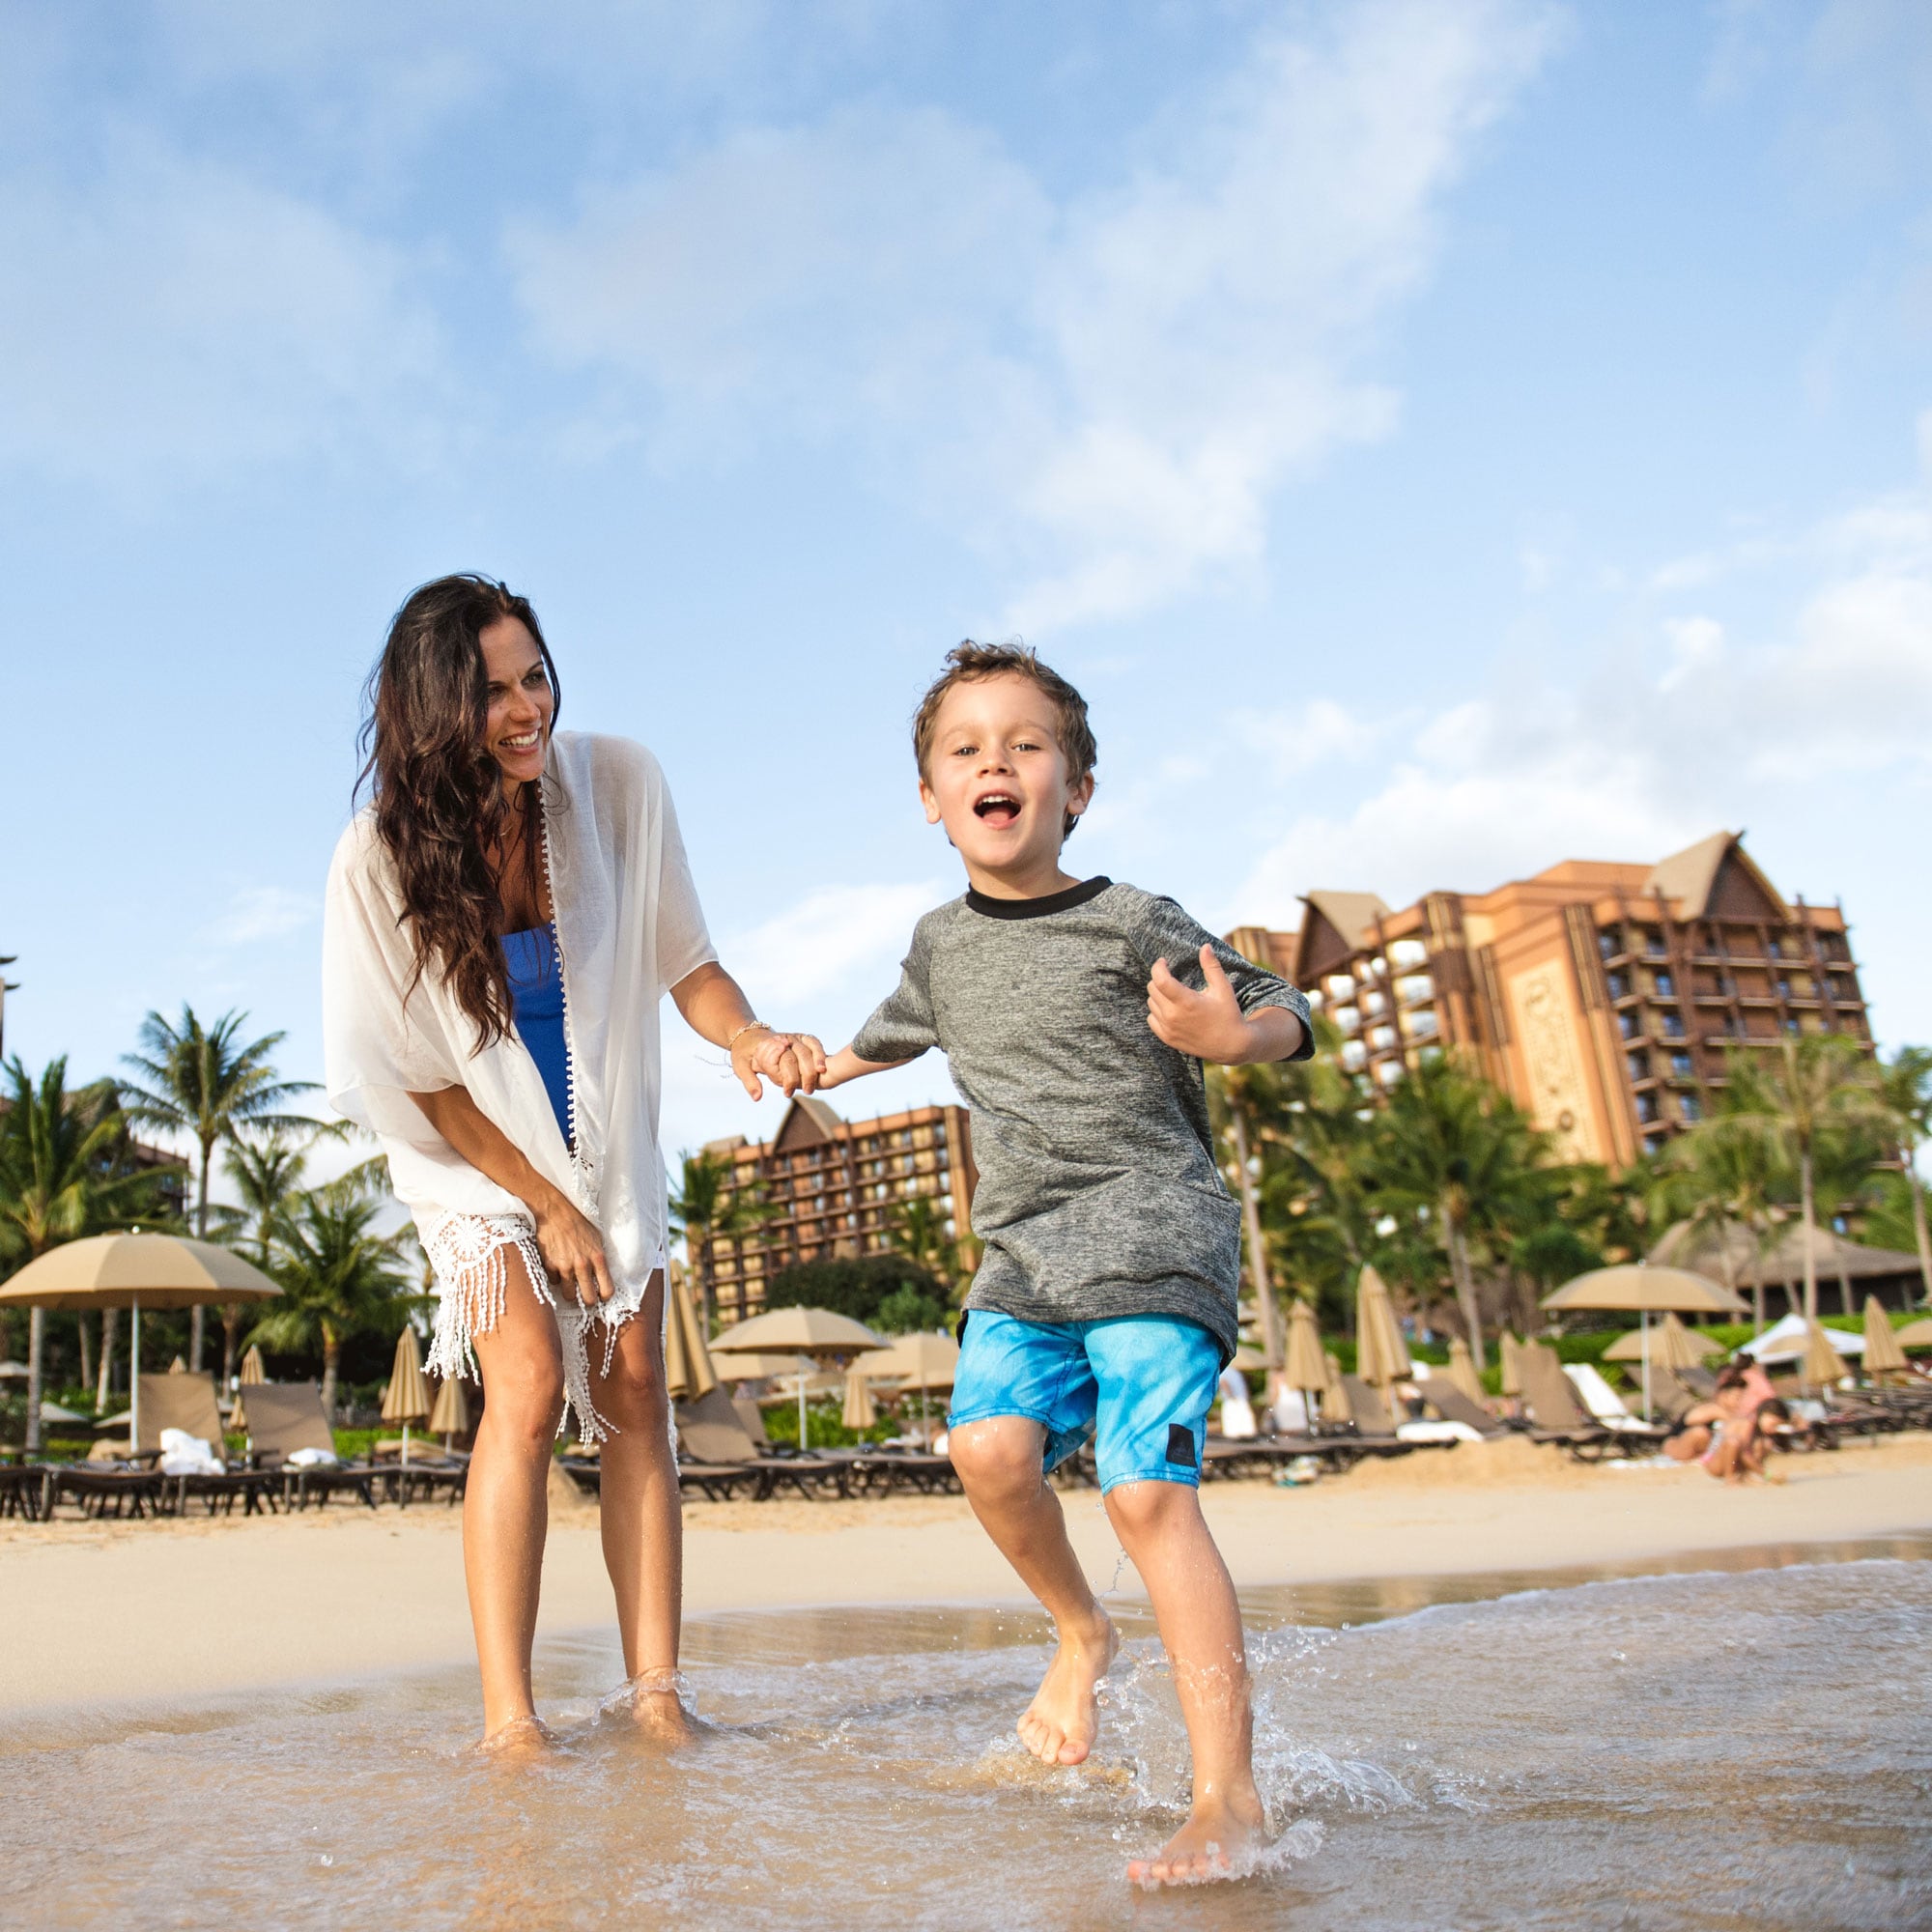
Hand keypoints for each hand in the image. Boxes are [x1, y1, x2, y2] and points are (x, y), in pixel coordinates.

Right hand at [532, 1194, 613, 1306]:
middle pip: (588, 1298)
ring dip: (570, 1292)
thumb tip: (602, 1275)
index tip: (602, 1297)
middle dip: (588, 1301)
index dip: (605, 1297)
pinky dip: (556, 1278)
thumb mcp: (597, 1238)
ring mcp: (564, 1266)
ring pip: (569, 1295)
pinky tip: (557, 1268)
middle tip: (586, 1297)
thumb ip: (599, 1258)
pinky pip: (554, 1282)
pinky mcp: (549, 1265)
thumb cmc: (579, 1223)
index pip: (607, 1289)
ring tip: (570, 1284)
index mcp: (598, 1257)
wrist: (555, 1212)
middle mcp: (582, 1265)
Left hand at [733, 1028, 827, 1098]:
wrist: (749, 1036)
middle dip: (805, 1076)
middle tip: (807, 1092)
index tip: (788, 1094)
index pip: (783, 1061)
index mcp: (769, 1046)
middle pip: (798, 1056)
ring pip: (808, 1049)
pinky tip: (822, 1068)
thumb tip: (758, 1097)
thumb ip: (750, 1081)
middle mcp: (783, 1039)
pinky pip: (814, 1043)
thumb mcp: (740, 1067)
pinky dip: (820, 1054)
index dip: (788, 1079)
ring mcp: (793, 1037)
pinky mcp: (801, 1037)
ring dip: (814, 1066)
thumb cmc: (744, 1053)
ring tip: (816, 1083)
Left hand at [1147, 945, 1256, 1062]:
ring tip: (1174, 993)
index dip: (1159, 966)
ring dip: (1158, 994)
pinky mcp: (1167, 1038)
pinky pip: (1151, 1018)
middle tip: (1172, 977)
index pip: (1160, 979)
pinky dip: (1157, 1010)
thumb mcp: (1223, 988)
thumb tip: (1205, 946)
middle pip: (1152, 988)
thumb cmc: (1228, 1014)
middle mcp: (1173, 1016)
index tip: (1164, 961)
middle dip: (1160, 978)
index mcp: (1186, 1001)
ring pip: (1151, 1002)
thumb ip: (1211, 966)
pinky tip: (1171, 1008)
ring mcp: (1168, 1028)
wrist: (1230, 1045)